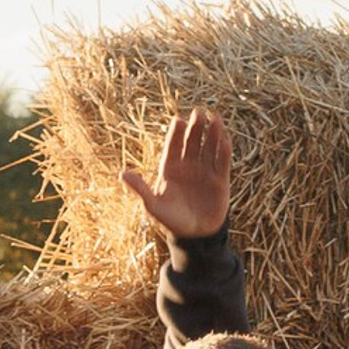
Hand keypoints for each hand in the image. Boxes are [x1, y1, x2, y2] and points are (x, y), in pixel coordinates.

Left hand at [122, 107, 232, 243]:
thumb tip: (123, 173)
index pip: (173, 146)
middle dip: (195, 128)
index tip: (179, 119)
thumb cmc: (171, 220)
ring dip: (212, 134)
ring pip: (209, 148)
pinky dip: (224, 151)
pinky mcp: (220, 181)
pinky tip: (224, 139)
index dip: (176, 133)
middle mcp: (188, 167)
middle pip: (192, 142)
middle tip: (199, 112)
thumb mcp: (153, 205)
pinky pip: (222, 163)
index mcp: (170, 169)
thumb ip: (140, 188)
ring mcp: (205, 172)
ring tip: (215, 118)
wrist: (195, 236)